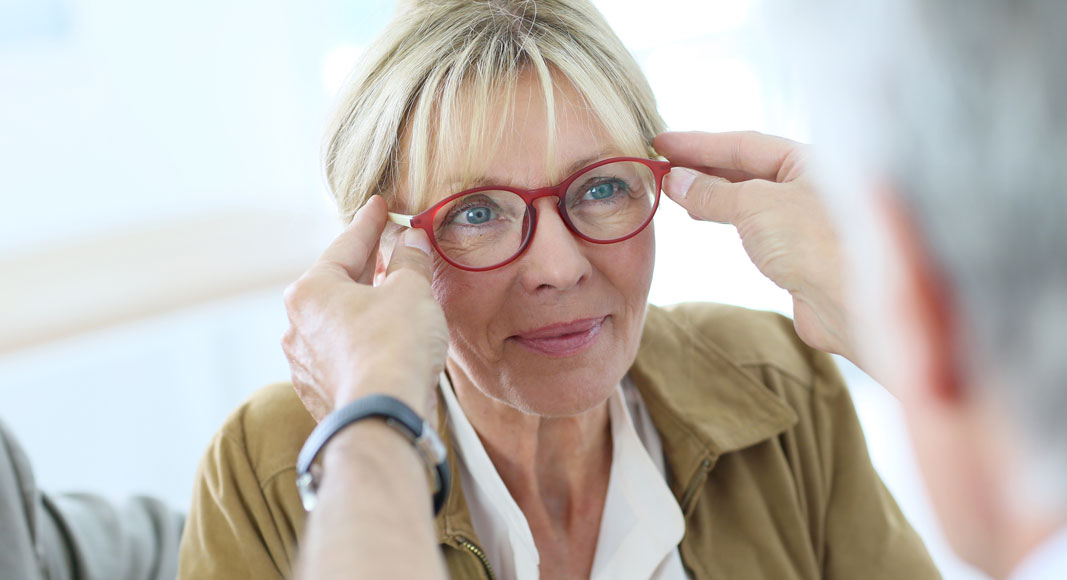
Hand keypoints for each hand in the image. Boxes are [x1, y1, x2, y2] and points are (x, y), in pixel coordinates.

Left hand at [281, 196, 447, 421]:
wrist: (383, 417)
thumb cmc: (394, 346)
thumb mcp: (411, 290)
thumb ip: (410, 260)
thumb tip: (412, 242)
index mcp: (311, 290)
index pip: (346, 244)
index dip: (369, 223)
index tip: (379, 206)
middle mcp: (297, 324)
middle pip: (338, 284)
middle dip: (368, 267)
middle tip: (391, 248)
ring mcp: (304, 362)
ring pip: (338, 322)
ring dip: (364, 308)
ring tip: (391, 299)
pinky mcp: (318, 392)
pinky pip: (342, 354)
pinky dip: (362, 342)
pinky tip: (384, 342)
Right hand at [654, 131, 854, 363]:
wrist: (853, 303)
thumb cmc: (816, 242)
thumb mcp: (755, 205)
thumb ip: (712, 192)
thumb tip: (677, 180)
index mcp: (810, 160)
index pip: (745, 144)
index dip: (699, 143)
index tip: (662, 143)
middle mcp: (811, 184)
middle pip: (748, 168)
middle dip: (703, 166)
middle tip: (663, 165)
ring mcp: (805, 218)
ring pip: (750, 197)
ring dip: (712, 192)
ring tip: (676, 190)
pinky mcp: (798, 252)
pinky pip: (754, 224)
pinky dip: (726, 217)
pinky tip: (705, 215)